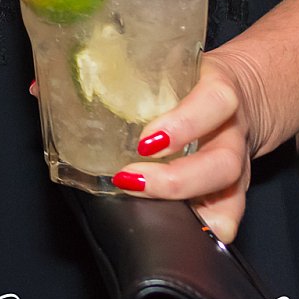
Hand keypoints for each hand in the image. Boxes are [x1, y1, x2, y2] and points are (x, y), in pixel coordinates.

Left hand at [116, 51, 259, 242]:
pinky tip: (182, 231)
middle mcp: (233, 133)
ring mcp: (239, 165)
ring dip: (186, 206)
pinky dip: (207, 227)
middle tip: (132, 179)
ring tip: (146, 205)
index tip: (145, 142)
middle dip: (177, 179)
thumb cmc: (193, 82)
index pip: (214, 103)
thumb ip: (129, 77)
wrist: (242, 92)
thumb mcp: (170, 67)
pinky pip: (229, 215)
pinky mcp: (236, 189)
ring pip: (232, 195)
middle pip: (223, 163)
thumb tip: (56, 92)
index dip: (182, 125)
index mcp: (220, 91)